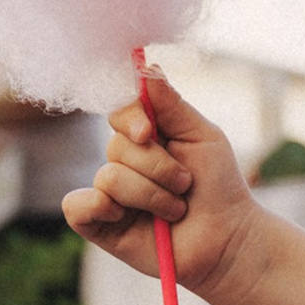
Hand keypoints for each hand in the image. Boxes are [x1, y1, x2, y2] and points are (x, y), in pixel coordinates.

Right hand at [63, 68, 258, 297]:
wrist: (227, 239)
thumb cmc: (219, 186)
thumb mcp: (202, 136)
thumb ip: (172, 104)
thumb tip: (146, 65)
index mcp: (146, 136)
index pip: (119, 111)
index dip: (130, 118)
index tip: (151, 132)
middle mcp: (124, 162)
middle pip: (117, 146)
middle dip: (158, 167)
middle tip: (186, 184)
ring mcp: (110, 194)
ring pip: (109, 178)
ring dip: (151, 195)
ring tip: (175, 210)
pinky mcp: (100, 225)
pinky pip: (76, 207)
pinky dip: (99, 207)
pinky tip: (124, 217)